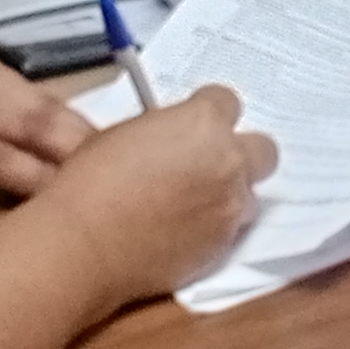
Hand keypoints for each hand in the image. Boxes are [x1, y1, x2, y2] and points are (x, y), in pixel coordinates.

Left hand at [0, 5, 93, 292]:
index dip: (36, 185)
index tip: (71, 218)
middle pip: (36, 131)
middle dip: (81, 162)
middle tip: (121, 197)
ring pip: (50, 110)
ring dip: (88, 140)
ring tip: (129, 173)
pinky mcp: (0, 69)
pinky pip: (46, 97)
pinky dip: (77, 121)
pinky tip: (102, 146)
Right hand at [40, 86, 274, 304]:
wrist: (86, 243)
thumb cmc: (93, 180)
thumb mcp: (125, 133)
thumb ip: (164, 131)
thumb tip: (173, 140)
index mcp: (203, 122)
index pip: (227, 101)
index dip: (208, 113)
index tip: (192, 126)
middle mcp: (229, 162)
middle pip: (263, 148)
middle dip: (240, 154)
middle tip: (209, 164)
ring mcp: (230, 207)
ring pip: (250, 195)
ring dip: (230, 195)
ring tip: (195, 204)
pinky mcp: (223, 247)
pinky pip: (231, 230)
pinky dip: (214, 227)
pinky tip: (183, 232)